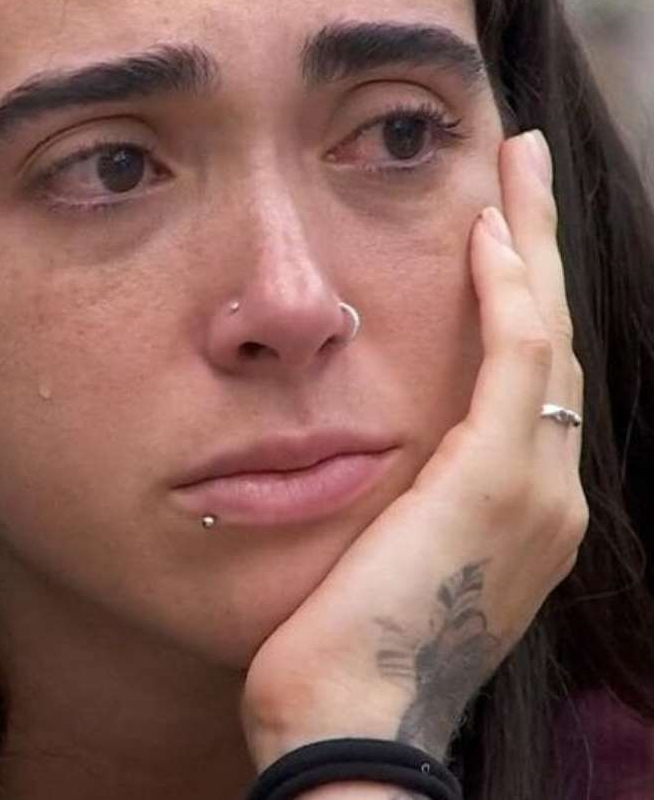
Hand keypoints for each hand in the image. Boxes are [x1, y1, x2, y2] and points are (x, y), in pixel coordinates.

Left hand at [240, 130, 586, 772]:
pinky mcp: (496, 483)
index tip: (493, 234)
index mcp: (516, 510)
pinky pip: (517, 360)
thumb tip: (350, 459)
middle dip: (536, 248)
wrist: (346, 723)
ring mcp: (535, 487)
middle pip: (552, 340)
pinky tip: (484, 231)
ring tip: (516, 166)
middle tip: (522, 168)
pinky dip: (507, 290)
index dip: (518, 299)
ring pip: (546, 332)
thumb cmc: (337, 650)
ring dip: (530, 241)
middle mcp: (548, 493)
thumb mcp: (376, 560)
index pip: (529, 380)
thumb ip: (391, 503)